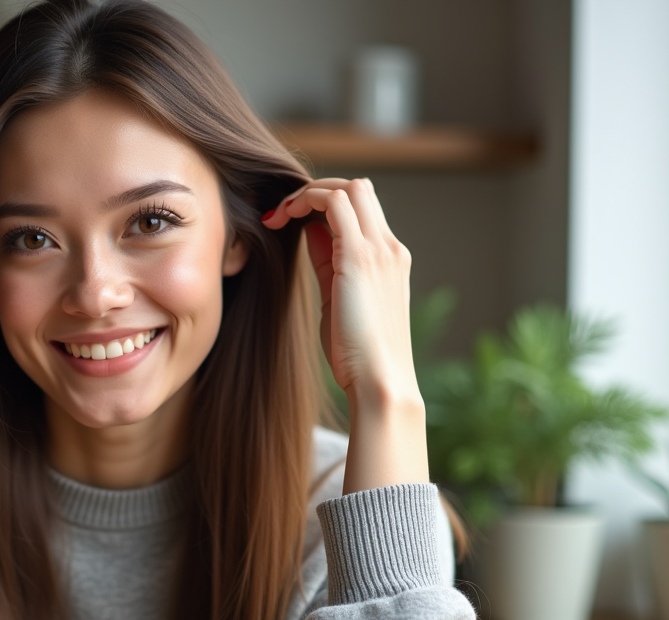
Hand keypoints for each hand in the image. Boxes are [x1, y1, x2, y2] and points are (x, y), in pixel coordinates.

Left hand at [261, 178, 417, 406]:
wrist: (381, 382)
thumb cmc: (357, 353)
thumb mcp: (339, 297)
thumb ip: (330, 262)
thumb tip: (312, 231)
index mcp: (388, 258)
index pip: (360, 208)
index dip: (322, 205)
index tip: (288, 221)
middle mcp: (389, 247)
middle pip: (357, 189)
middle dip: (315, 191)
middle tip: (279, 214)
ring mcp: (380, 250)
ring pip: (349, 188)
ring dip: (308, 193)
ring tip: (278, 215)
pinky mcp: (361, 259)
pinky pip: (334, 205)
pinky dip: (306, 201)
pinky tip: (282, 220)